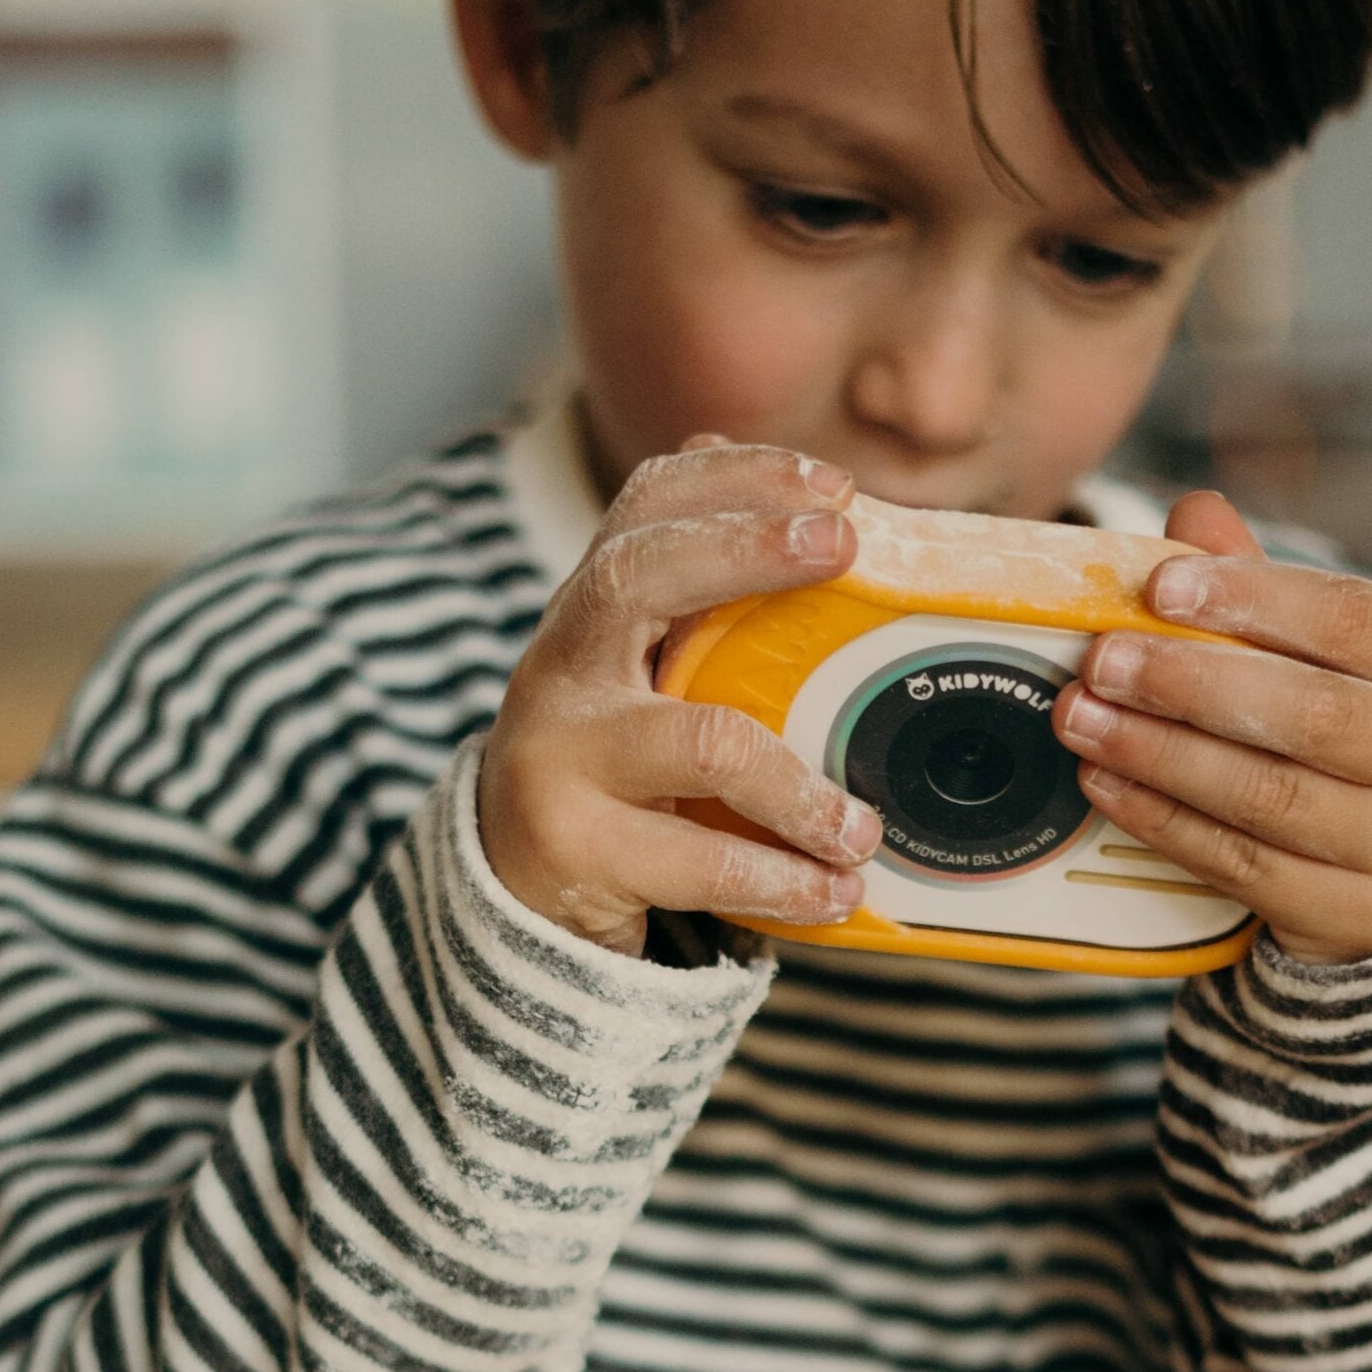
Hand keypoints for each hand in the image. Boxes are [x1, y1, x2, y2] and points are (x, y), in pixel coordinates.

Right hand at [479, 440, 882, 958]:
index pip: (645, 507)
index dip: (735, 478)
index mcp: (588, 616)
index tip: (836, 489)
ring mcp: (559, 757)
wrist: (510, 889)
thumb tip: (821, 520)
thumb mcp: (640, 680)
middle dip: (747, 550)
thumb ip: (705, 617)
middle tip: (844, 550)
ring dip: (800, 787)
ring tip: (862, 829)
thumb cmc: (611, 770)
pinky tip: (833, 893)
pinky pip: (699, 860)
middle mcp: (561, 668)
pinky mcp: (574, 848)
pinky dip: (781, 880)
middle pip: (636, 578)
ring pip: (703, 742)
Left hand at [1053, 490, 1371, 964]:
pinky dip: (1164, 820)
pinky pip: (1242, 864)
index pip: (1354, 619)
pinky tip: (1106, 783)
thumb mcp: (1333, 661)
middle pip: (1312, 715)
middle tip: (1102, 660)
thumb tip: (1194, 513)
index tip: (1162, 584)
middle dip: (1191, 684)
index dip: (1253, 598)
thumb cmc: (1355, 741)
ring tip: (1082, 719)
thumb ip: (1265, 593)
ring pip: (1269, 796)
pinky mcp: (1353, 915)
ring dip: (1161, 755)